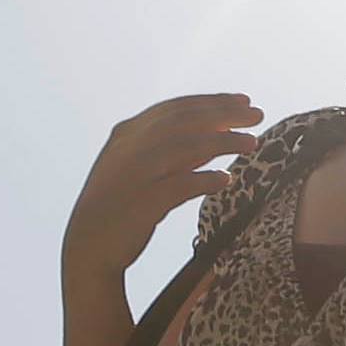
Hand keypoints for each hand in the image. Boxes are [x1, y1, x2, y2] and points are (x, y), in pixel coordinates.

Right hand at [71, 93, 260, 272]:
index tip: (243, 101)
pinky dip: (205, 179)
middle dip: (225, 113)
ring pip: (187, 146)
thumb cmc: (120, 204)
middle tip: (257, 114)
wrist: (89, 244)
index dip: (213, 101)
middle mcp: (131, 147)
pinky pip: (181, 185)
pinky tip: (226, 180)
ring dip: (223, 142)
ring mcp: (136, 173)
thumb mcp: (138, 165)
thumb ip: (170, 147)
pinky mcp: (143, 202)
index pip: (177, 108)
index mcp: (128, 133)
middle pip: (186, 120)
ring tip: (251, 143)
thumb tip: (216, 133)